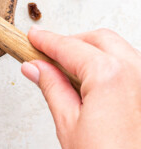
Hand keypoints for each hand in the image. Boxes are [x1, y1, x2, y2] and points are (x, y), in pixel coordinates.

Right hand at [21, 26, 140, 148]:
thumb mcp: (69, 125)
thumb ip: (52, 88)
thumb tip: (36, 68)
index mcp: (111, 75)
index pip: (69, 47)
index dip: (46, 41)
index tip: (33, 39)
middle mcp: (137, 73)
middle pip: (100, 40)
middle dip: (73, 42)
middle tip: (48, 53)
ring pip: (120, 51)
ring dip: (95, 53)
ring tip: (70, 72)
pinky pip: (134, 69)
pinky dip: (113, 67)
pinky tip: (95, 84)